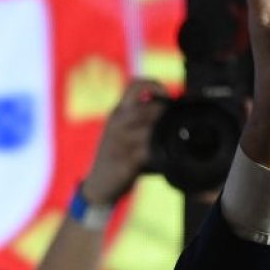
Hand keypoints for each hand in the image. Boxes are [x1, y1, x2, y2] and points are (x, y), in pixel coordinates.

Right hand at [80, 79, 165, 205]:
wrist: (98, 184)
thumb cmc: (115, 155)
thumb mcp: (121, 130)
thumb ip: (138, 117)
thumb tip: (167, 106)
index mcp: (116, 113)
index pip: (134, 84)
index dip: (154, 85)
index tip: (165, 97)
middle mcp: (117, 124)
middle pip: (146, 106)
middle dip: (164, 113)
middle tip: (171, 122)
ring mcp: (120, 143)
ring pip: (149, 128)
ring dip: (162, 132)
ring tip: (166, 139)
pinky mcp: (127, 161)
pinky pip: (149, 152)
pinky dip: (159, 153)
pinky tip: (162, 156)